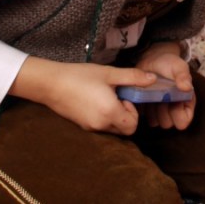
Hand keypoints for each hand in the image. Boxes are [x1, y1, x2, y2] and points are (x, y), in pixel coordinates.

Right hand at [10, 56, 156, 134]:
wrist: (50, 84)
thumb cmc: (81, 76)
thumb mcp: (110, 73)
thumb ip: (133, 77)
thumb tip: (154, 79)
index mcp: (109, 113)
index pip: (132, 126)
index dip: (134, 112)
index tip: (125, 97)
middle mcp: (100, 125)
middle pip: (124, 130)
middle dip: (127, 115)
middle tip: (118, 97)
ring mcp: (90, 128)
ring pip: (112, 129)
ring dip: (116, 116)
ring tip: (107, 97)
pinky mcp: (82, 126)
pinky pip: (101, 127)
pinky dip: (105, 117)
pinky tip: (97, 100)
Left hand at [135, 41, 195, 129]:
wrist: (153, 60)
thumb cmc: (169, 63)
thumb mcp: (178, 66)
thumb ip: (183, 76)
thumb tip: (187, 87)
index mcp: (186, 102)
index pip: (183, 121)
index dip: (177, 113)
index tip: (173, 100)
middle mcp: (174, 109)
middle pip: (168, 124)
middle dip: (163, 111)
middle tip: (160, 96)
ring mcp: (160, 111)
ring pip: (156, 123)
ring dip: (153, 111)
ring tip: (153, 95)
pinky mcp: (147, 110)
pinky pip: (144, 118)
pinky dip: (144, 109)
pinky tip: (145, 97)